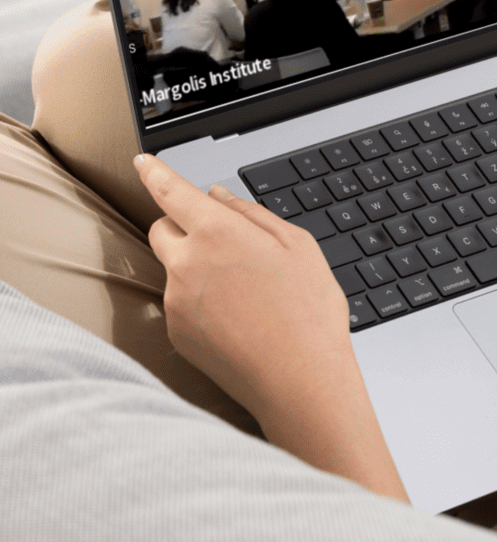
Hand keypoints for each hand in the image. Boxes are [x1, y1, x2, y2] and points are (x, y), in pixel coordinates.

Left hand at [134, 155, 407, 499]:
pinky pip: (179, 304)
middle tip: (222, 240)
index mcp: (218, 232)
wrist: (299, 379)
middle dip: (182, 225)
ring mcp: (176, 301)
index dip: (155, 172)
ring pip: (174, 268)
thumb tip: (219, 197)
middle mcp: (187, 263)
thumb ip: (252, 214)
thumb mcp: (297, 246)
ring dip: (196, 267)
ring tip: (245, 291)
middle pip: (162, 228)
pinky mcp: (176, 333)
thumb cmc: (308, 311)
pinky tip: (237, 317)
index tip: (143, 162)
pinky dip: (199, 301)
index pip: (171, 191)